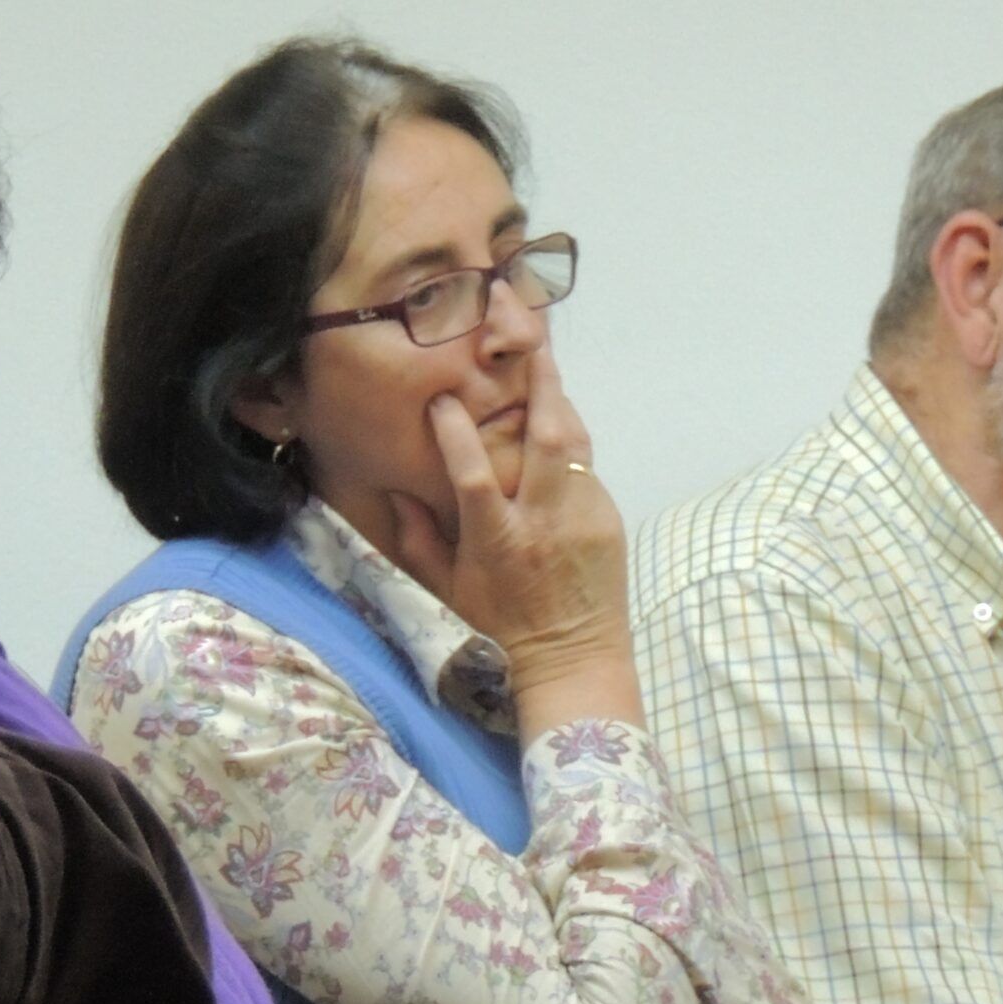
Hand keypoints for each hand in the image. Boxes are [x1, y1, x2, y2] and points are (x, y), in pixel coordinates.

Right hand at [383, 352, 642, 734]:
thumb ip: (418, 540)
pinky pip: (585, 470)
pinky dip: (569, 448)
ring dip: (560, 402)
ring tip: (546, 367)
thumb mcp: (447, 590)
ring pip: (574, 443)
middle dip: (541, 384)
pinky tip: (556, 432)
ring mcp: (582, 517)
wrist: (574, 660)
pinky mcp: (607, 520)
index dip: (455, 432)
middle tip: (532, 343)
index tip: (443, 400)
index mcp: (497, 540)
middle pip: (546, 437)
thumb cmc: (501, 628)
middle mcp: (542, 521)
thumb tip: (395, 493)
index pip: (472, 473)